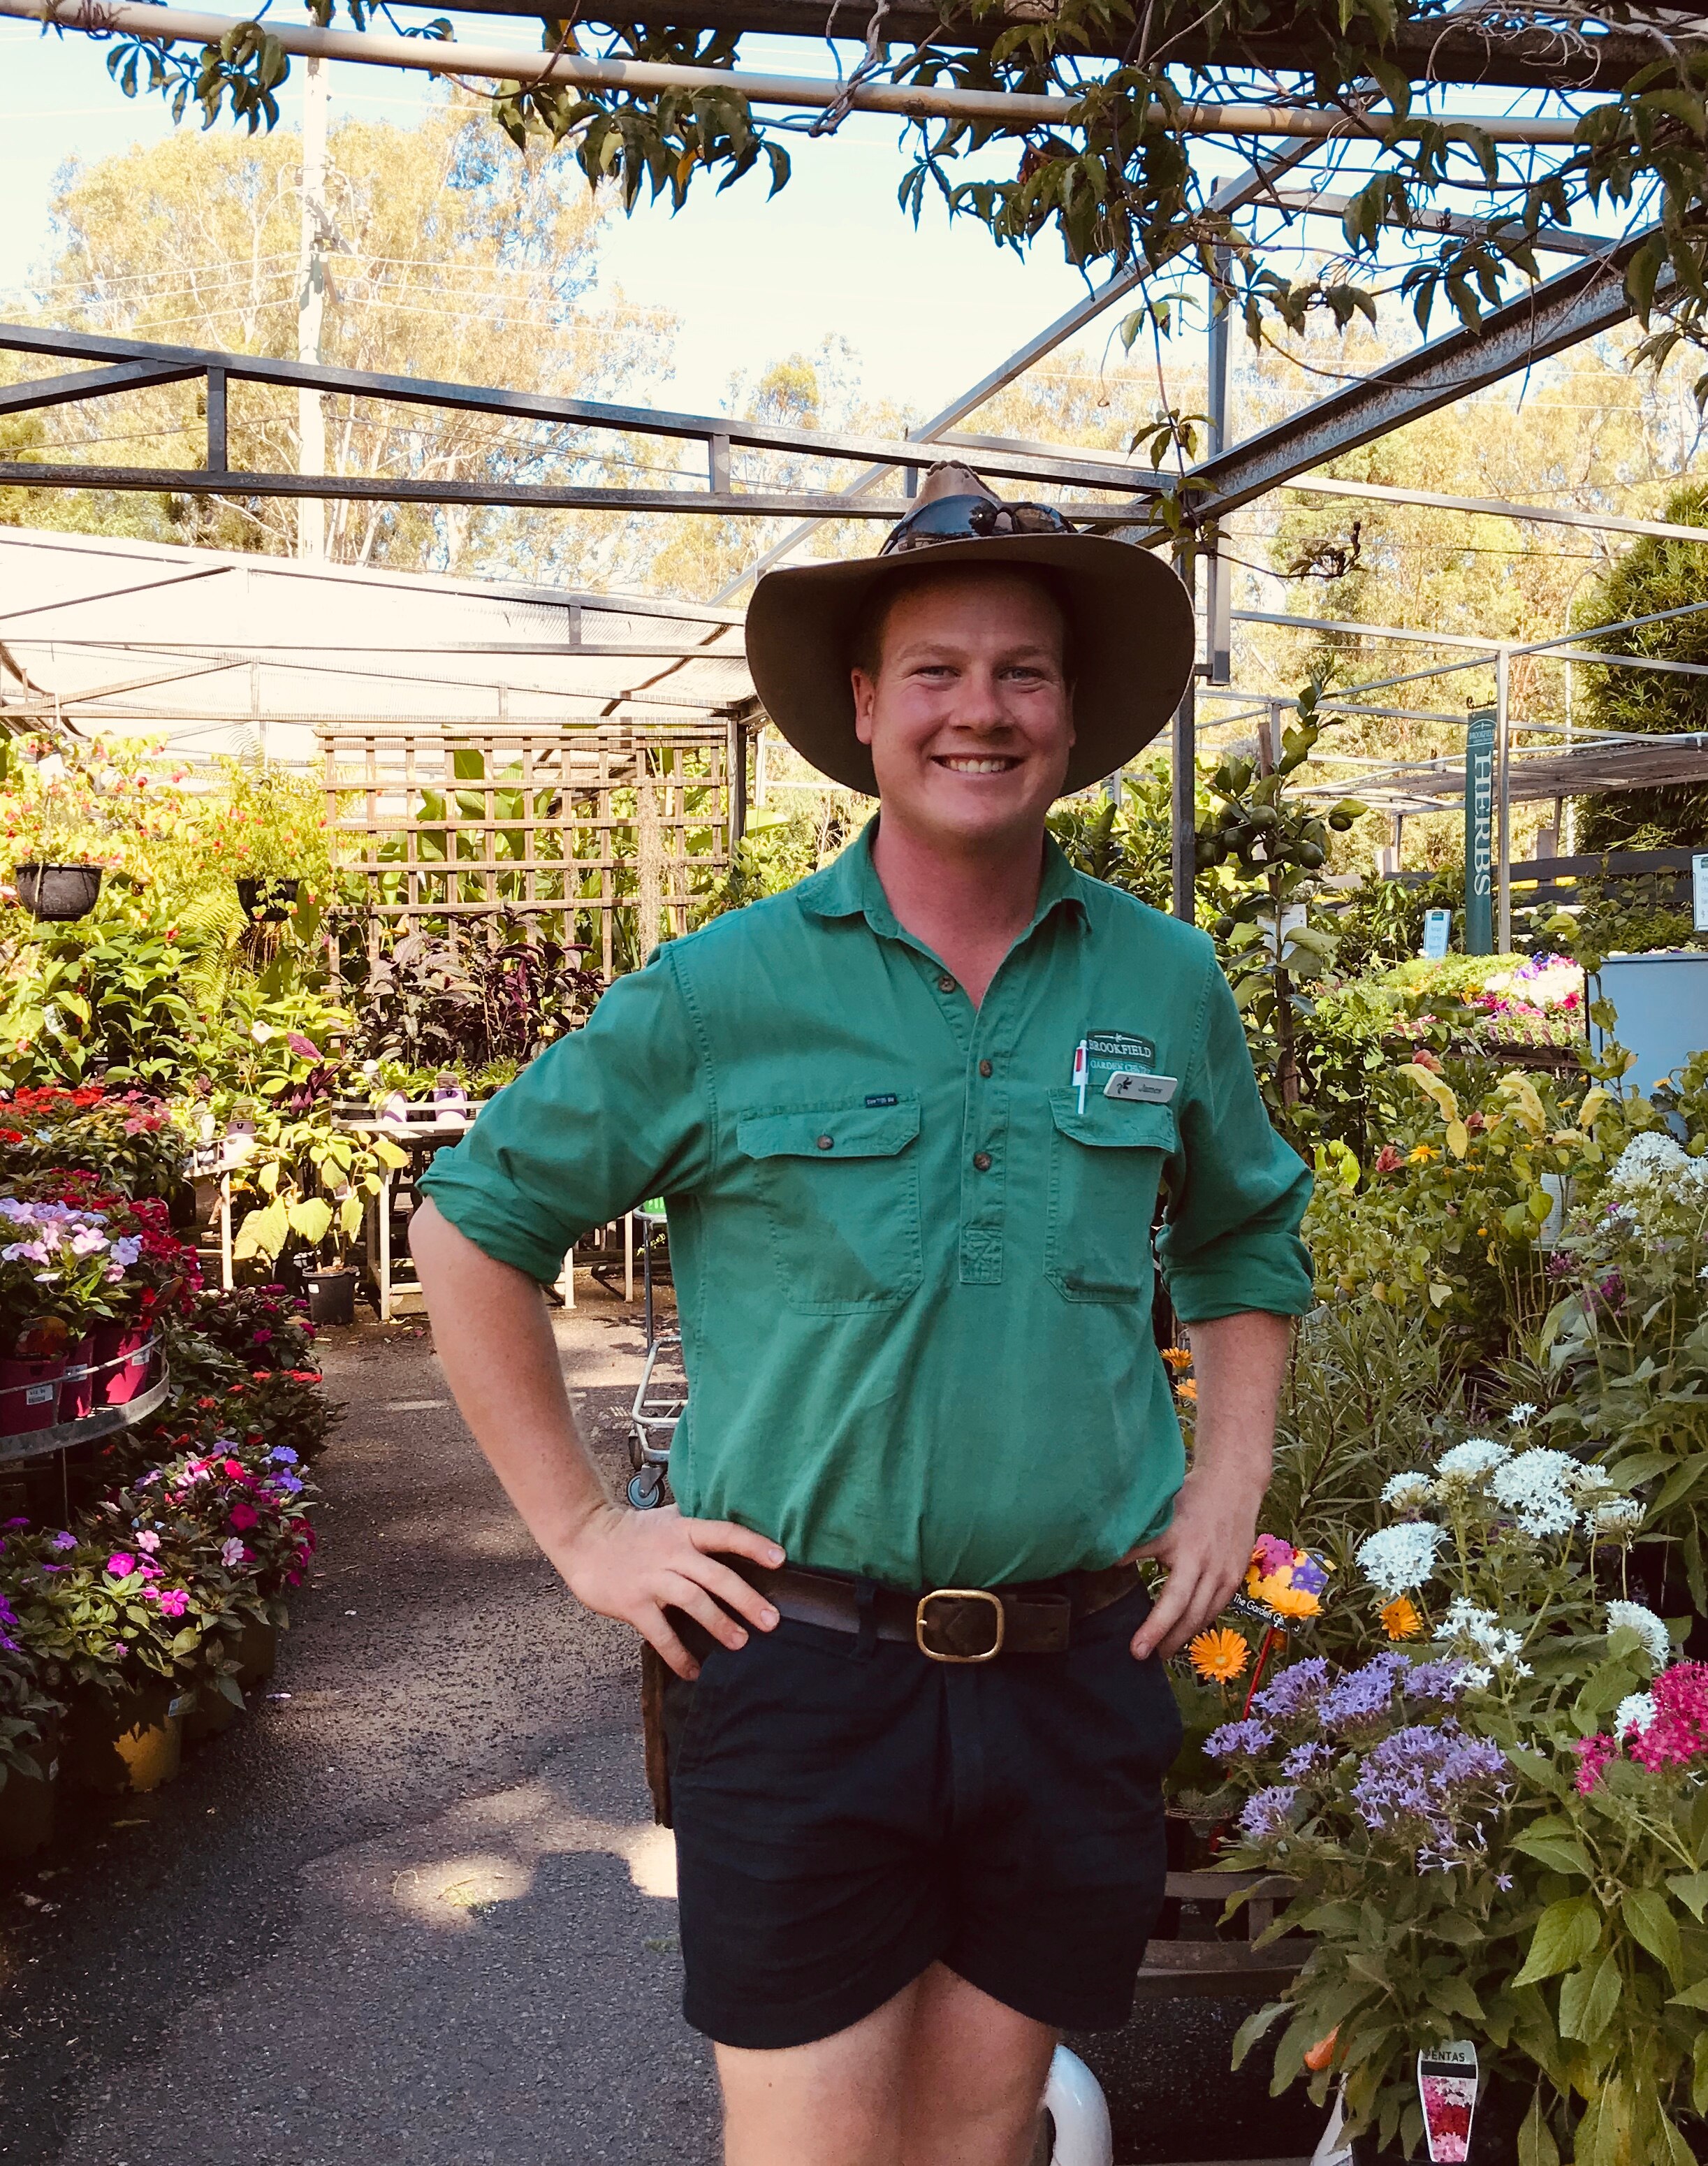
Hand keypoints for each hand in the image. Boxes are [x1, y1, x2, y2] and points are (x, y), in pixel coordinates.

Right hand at [556, 1502, 785, 1678]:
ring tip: (740, 1643)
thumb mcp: (668, 1520)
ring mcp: (652, 1579)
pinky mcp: (633, 1604)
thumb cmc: (632, 1532)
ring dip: (720, 1624)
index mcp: (684, 1530)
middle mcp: (672, 1553)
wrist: (584, 1537)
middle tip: (771, 1621)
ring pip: (694, 1602)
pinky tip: (693, 1670)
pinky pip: (661, 1633)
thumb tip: (737, 1540)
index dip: (753, 1545)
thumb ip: (697, 1531)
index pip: (725, 1534)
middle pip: (716, 1575)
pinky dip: (678, 1654)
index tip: (781, 1560)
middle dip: (746, 1599)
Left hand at [1126, 1469, 1260, 1661]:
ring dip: (1183, 1637)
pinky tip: (1185, 1630)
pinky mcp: (1235, 1577)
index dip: (1153, 1628)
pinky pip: (1217, 1608)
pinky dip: (1200, 1622)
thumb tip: (1104, 1561)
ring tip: (1163, 1651)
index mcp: (1187, 1552)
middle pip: (1189, 1616)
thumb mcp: (1158, 1516)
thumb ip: (1136, 1542)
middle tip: (1145, 1658)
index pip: (1170, 1601)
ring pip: (1204, 1616)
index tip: (1136, 1650)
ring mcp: (1225, 1574)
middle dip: (1167, 1641)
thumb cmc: (1189, 1498)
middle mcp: (1208, 1567)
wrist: (1234, 1485)